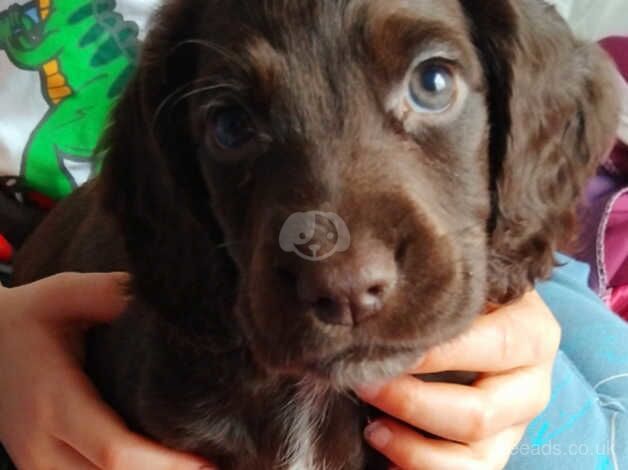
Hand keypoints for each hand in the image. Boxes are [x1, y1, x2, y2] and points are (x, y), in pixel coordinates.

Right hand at [0, 273, 215, 469]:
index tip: (208, 463)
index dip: (165, 465)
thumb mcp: (65, 293)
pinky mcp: (38, 468)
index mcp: (53, 400)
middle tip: (218, 468)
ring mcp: (35, 464)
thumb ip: (111, 294)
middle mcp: (40, 444)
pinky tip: (157, 469)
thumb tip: (167, 303)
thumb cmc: (29, 316)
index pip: (114, 450)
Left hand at [356, 290, 559, 469]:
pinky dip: (418, 467)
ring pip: (473, 459)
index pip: (492, 346)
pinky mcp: (495, 453)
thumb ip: (441, 296)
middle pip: (478, 413)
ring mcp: (516, 427)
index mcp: (534, 335)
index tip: (381, 345)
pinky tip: (386, 447)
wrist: (483, 324)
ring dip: (413, 448)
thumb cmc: (461, 301)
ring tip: (371, 427)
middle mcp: (533, 387)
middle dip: (411, 403)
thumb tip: (385, 307)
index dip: (435, 353)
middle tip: (363, 384)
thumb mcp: (462, 287)